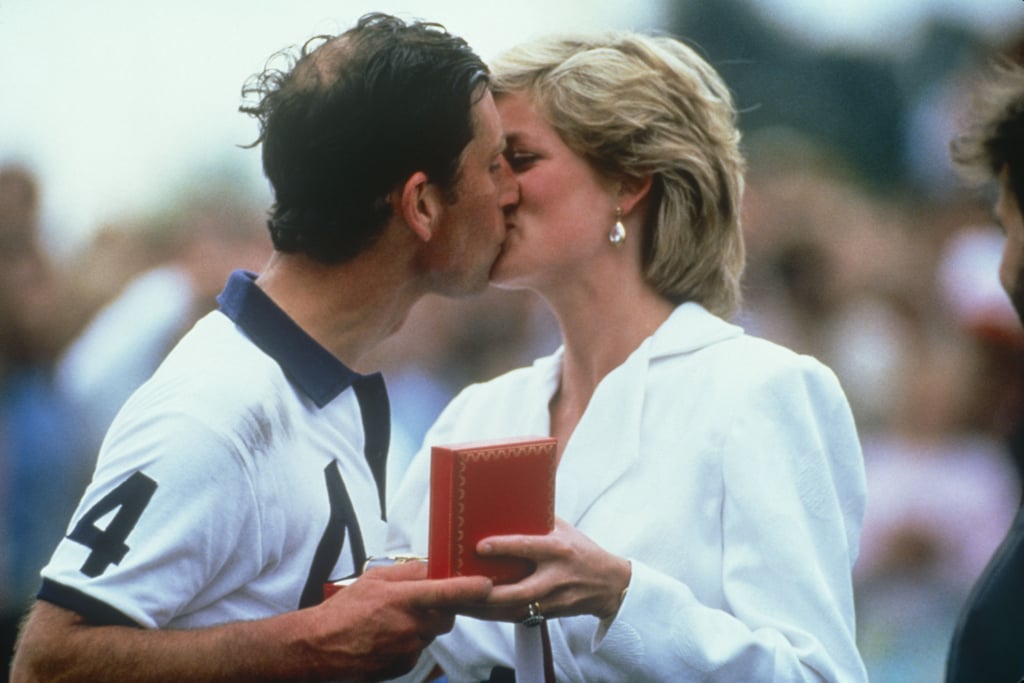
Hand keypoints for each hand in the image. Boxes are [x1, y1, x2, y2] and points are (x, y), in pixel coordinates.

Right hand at [308, 561, 491, 680]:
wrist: (319, 646)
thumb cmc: (344, 610)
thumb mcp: (374, 578)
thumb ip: (407, 572)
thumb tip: (432, 567)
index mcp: (404, 600)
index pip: (449, 592)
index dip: (472, 589)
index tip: (487, 585)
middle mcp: (410, 626)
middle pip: (447, 616)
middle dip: (442, 608)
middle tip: (421, 601)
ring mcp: (408, 650)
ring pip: (432, 634)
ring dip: (423, 625)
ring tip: (394, 620)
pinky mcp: (403, 666)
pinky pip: (418, 650)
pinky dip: (410, 643)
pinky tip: (388, 637)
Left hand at [461, 518, 630, 623]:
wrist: (609, 584)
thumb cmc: (581, 550)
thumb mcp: (564, 530)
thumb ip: (538, 520)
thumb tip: (504, 504)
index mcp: (559, 550)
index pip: (529, 547)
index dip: (504, 547)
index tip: (480, 546)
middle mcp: (557, 577)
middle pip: (520, 590)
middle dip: (489, 591)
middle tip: (461, 585)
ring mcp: (553, 600)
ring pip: (514, 609)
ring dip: (484, 608)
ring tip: (456, 602)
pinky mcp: (549, 615)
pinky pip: (516, 616)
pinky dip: (493, 614)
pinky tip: (472, 610)